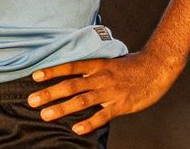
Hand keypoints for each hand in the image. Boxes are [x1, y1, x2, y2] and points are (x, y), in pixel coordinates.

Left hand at [26, 51, 183, 134]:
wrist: (157, 67)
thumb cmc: (132, 65)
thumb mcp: (110, 61)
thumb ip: (93, 68)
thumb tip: (75, 73)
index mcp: (97, 65)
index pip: (70, 66)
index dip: (52, 71)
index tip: (35, 75)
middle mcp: (101, 77)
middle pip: (71, 85)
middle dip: (49, 93)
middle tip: (31, 100)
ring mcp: (110, 92)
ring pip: (82, 101)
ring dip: (62, 108)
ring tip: (45, 115)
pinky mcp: (121, 105)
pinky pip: (102, 116)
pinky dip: (89, 122)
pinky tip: (76, 129)